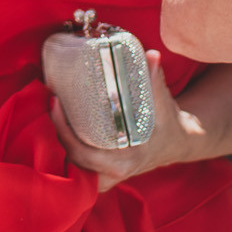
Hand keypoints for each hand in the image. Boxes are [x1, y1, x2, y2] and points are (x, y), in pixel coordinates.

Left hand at [51, 49, 188, 190]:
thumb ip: (155, 79)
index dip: (64, 132)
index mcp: (126, 160)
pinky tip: (62, 129)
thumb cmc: (168, 123)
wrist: (178, 142)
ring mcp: (109, 175)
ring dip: (61, 144)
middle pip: (73, 160)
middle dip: (58, 134)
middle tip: (53, 105)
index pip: (84, 154)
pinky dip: (70, 151)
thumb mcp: (164, 103)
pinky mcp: (105, 172)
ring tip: (54, 115)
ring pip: (75, 166)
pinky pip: (81, 167)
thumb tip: (152, 55)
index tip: (56, 104)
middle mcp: (116, 172)